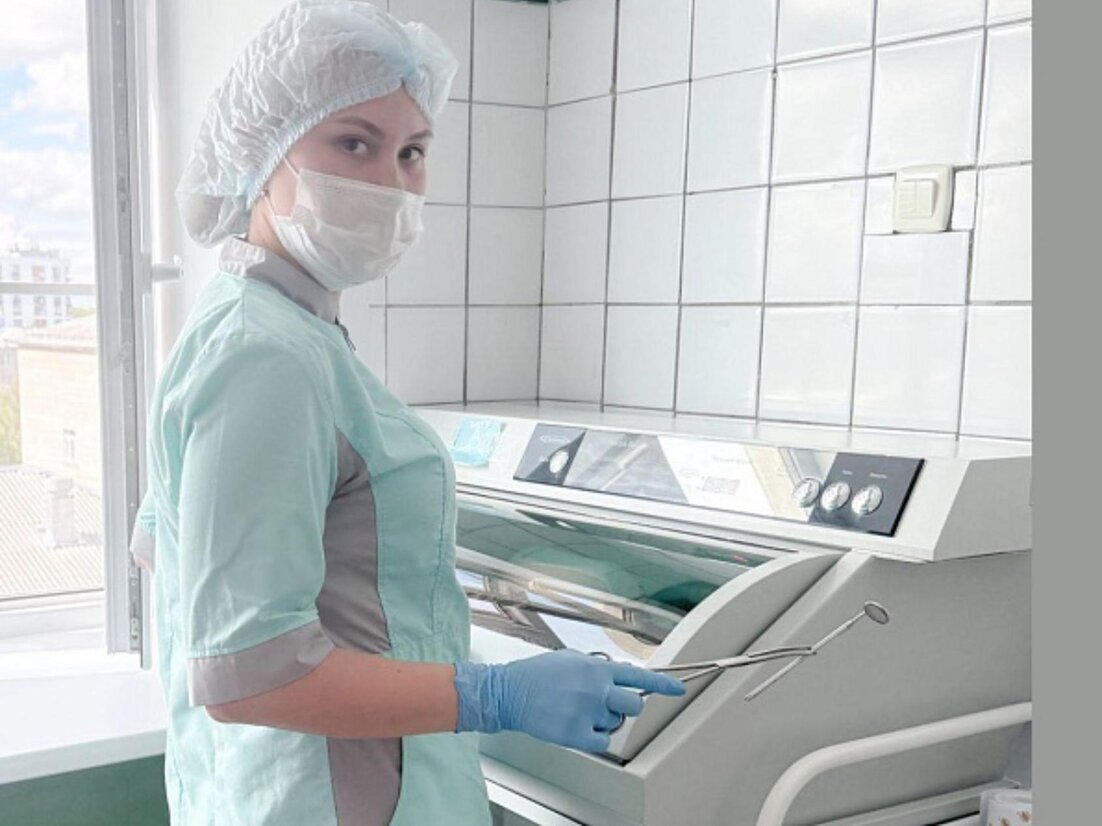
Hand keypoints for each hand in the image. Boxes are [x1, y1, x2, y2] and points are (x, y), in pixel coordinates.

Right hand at [453, 650, 685, 752]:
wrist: (509, 692)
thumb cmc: (537, 674)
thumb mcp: (571, 659)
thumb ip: (598, 667)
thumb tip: (619, 673)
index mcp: (597, 668)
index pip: (640, 676)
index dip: (664, 683)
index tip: (679, 689)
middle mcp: (597, 689)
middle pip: (634, 705)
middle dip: (626, 706)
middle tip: (607, 704)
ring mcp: (588, 712)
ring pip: (615, 723)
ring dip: (603, 720)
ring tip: (579, 711)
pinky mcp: (577, 734)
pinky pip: (602, 741)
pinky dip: (594, 737)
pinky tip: (577, 725)